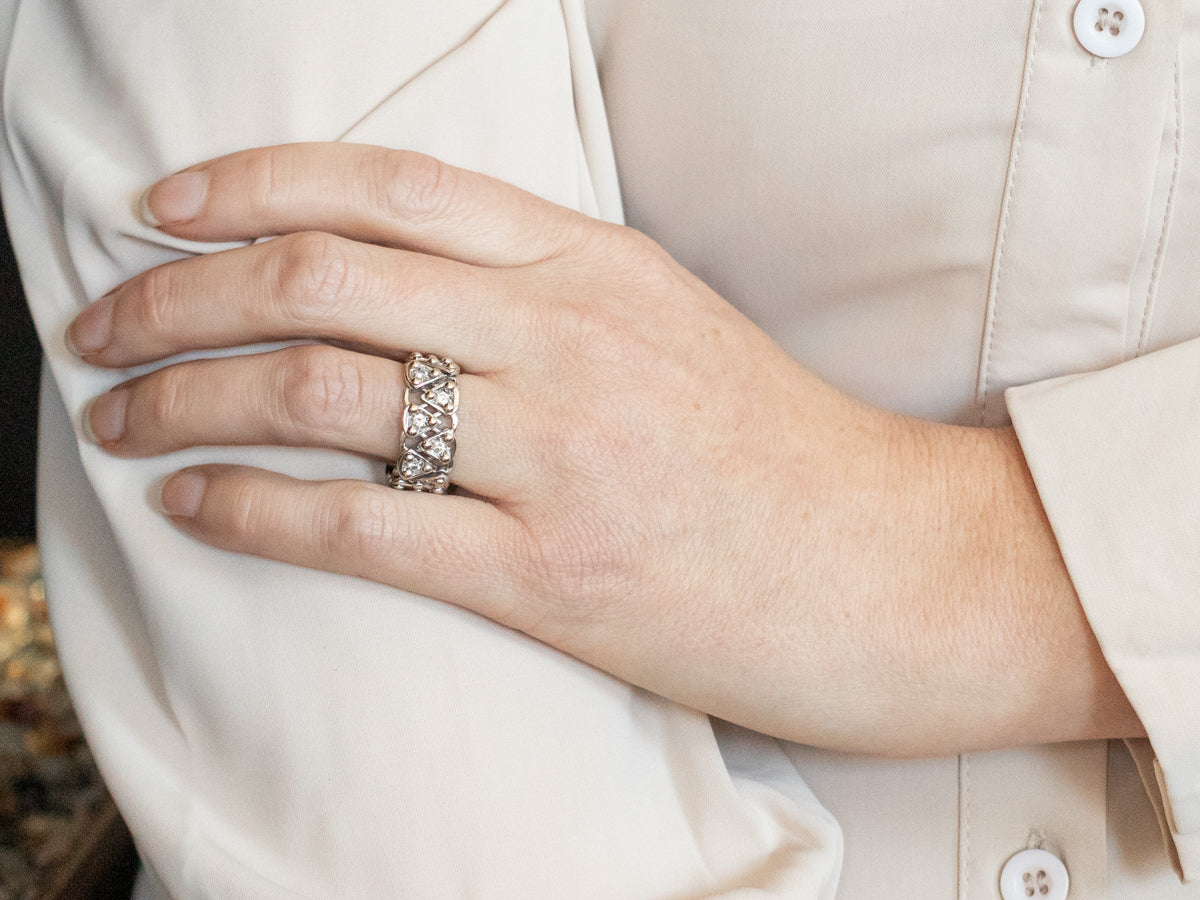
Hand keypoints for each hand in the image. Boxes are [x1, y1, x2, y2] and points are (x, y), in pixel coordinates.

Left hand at [68, 143, 1141, 753]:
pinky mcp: (552, 576)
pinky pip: (360, 525)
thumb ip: (543, 292)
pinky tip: (189, 501)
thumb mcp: (666, 323)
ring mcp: (559, 456)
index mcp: (594, 267)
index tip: (162, 210)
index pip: (385, 187)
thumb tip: (409, 285)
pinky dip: (249, 506)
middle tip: (104, 324)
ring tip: (120, 415)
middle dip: (176, 295)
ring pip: (319, 393)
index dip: (248, 185)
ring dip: (188, 396)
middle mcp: (566, 341)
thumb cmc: (779, 453)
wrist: (892, 568)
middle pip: (321, 278)